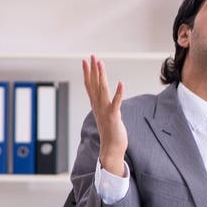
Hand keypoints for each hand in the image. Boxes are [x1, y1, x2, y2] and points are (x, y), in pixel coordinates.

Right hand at [82, 54, 127, 176]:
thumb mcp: (107, 117)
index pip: (90, 86)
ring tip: (100, 63)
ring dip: (101, 75)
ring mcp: (105, 111)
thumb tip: (107, 103)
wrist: (111, 150)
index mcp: (96, 106)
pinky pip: (115, 103)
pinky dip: (118, 93)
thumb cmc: (111, 134)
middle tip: (91, 56)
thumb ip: (106, 108)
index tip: (85, 61)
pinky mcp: (113, 117)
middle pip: (94, 84)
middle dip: (92, 69)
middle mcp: (98, 106)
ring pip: (102, 89)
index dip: (87, 73)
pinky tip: (121, 83)